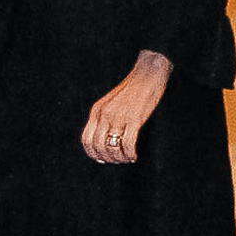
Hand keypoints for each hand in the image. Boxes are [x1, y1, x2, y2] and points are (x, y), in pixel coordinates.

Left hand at [82, 51, 173, 165]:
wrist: (148, 73)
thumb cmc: (133, 88)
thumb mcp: (111, 102)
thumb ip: (105, 116)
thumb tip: (106, 138)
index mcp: (96, 110)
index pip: (86, 139)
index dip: (92, 153)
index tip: (102, 159)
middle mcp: (104, 115)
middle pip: (98, 146)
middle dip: (107, 158)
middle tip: (117, 161)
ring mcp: (118, 117)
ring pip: (111, 147)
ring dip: (119, 158)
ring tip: (126, 159)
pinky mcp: (134, 119)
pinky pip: (128, 144)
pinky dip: (130, 154)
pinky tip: (134, 156)